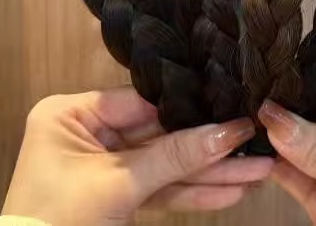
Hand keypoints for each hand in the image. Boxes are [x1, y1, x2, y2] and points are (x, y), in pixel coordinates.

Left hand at [2, 86, 272, 224]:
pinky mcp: (119, 192)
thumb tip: (230, 132)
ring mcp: (106, 163)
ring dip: (208, 173)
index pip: (143, 102)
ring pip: (165, 164)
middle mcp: (90, 132)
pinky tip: (229, 192)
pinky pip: (158, 187)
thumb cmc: (61, 219)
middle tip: (253, 144)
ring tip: (255, 171)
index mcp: (74, 114)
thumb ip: (175, 156)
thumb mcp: (119, 183)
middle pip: (160, 136)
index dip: (189, 107)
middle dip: (207, 147)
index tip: (231, 108)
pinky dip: (190, 193)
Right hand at [258, 89, 315, 224]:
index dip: (306, 92)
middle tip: (253, 103)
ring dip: (274, 141)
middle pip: (313, 122)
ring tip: (248, 124)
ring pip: (297, 148)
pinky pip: (291, 175)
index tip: (272, 85)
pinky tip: (255, 153)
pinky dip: (271, 167)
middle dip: (285, 116)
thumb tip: (276, 119)